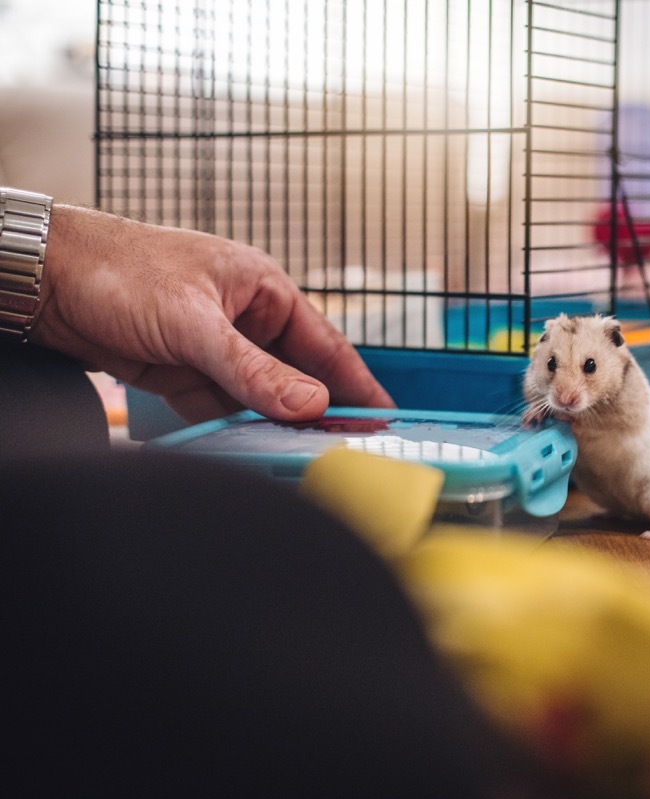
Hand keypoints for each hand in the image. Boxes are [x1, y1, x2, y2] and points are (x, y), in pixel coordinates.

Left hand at [30, 204, 393, 422]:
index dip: (357, 382)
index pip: (325, 344)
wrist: (42, 277)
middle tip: (346, 448)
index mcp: (262, 289)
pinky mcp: (181, 372)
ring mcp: (214, 347)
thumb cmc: (118, 269)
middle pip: (295, 374)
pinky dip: (231, 427)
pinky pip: (220, 407)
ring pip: (259, 396)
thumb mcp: (195, 322)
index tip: (385, 417)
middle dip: (318, 411)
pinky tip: (247, 448)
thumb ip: (252, 370)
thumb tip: (310, 404)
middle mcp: (244, 318)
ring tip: (298, 456)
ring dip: (272, 424)